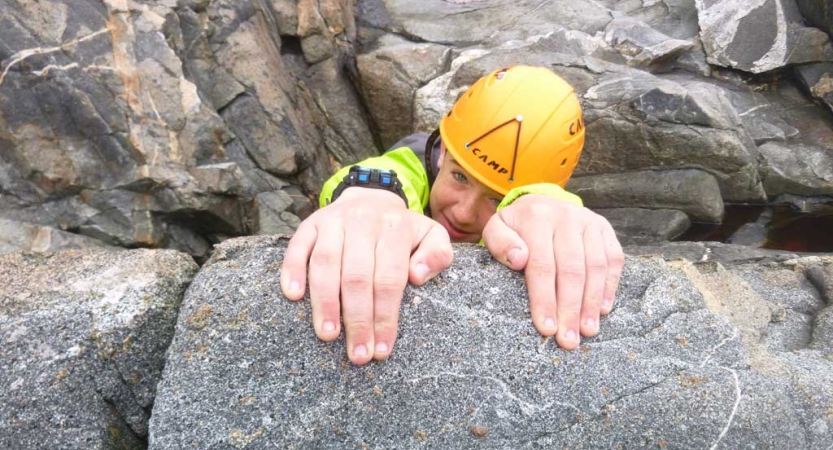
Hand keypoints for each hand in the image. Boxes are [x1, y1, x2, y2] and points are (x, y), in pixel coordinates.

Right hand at [280, 187, 452, 364]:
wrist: (372, 197)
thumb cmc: (402, 230)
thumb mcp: (431, 235)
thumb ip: (437, 254)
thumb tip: (417, 276)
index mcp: (395, 228)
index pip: (389, 279)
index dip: (385, 316)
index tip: (382, 349)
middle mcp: (363, 222)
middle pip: (357, 277)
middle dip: (357, 320)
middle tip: (357, 354)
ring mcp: (333, 221)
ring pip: (325, 264)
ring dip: (325, 303)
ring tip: (328, 335)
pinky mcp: (310, 223)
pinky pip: (297, 246)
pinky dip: (292, 270)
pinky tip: (293, 296)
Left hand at [481, 194, 623, 349]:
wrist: (540, 203)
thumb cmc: (515, 227)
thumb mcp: (496, 229)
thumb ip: (500, 243)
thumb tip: (518, 260)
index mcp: (537, 217)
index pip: (542, 265)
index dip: (545, 299)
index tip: (546, 328)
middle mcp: (566, 216)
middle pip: (572, 270)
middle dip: (570, 309)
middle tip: (568, 340)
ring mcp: (589, 221)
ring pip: (596, 267)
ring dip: (592, 303)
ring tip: (587, 331)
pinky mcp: (605, 228)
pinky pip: (614, 259)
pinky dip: (610, 287)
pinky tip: (602, 311)